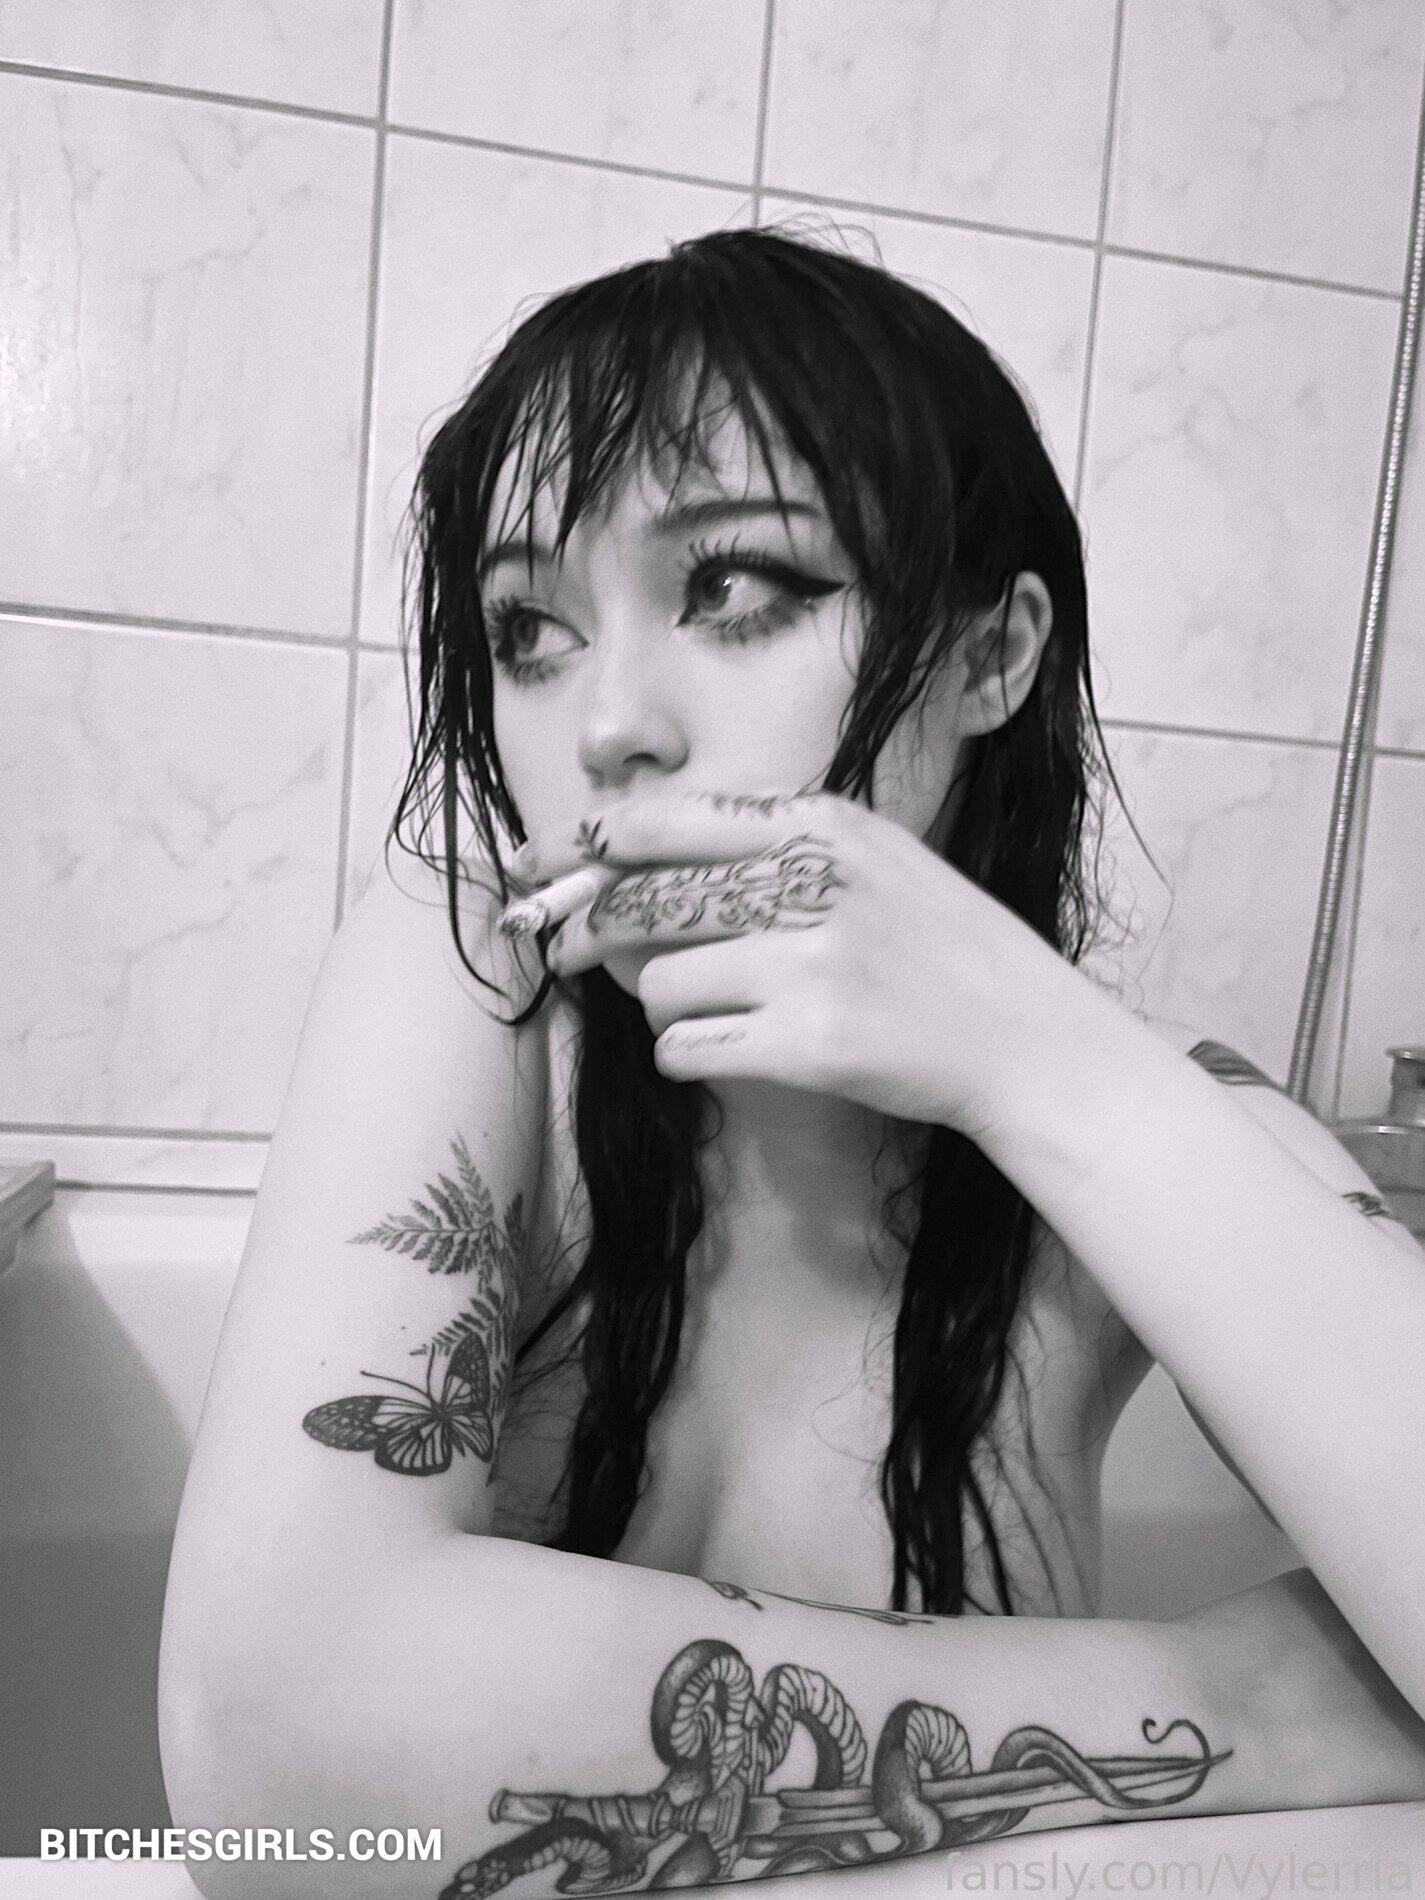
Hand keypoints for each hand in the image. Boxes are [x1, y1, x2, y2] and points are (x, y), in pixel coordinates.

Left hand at [513, 788, 1093, 1139]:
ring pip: (659, 983)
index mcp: (822, 826)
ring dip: (662, 1003)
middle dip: (587, 929)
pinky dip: (685, 1054)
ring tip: (711, 1009)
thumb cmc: (938, 948)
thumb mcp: (872, 859)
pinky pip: (685, 1049)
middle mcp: (813, 884)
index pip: (668, 821)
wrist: (1025, 1038)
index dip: (585, 843)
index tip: (538, 861)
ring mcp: (812, 965)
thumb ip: (769, 848)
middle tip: (565, 947)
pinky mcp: (808, 1045)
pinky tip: (723, 1048)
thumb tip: (630, 867)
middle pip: (644, 901)